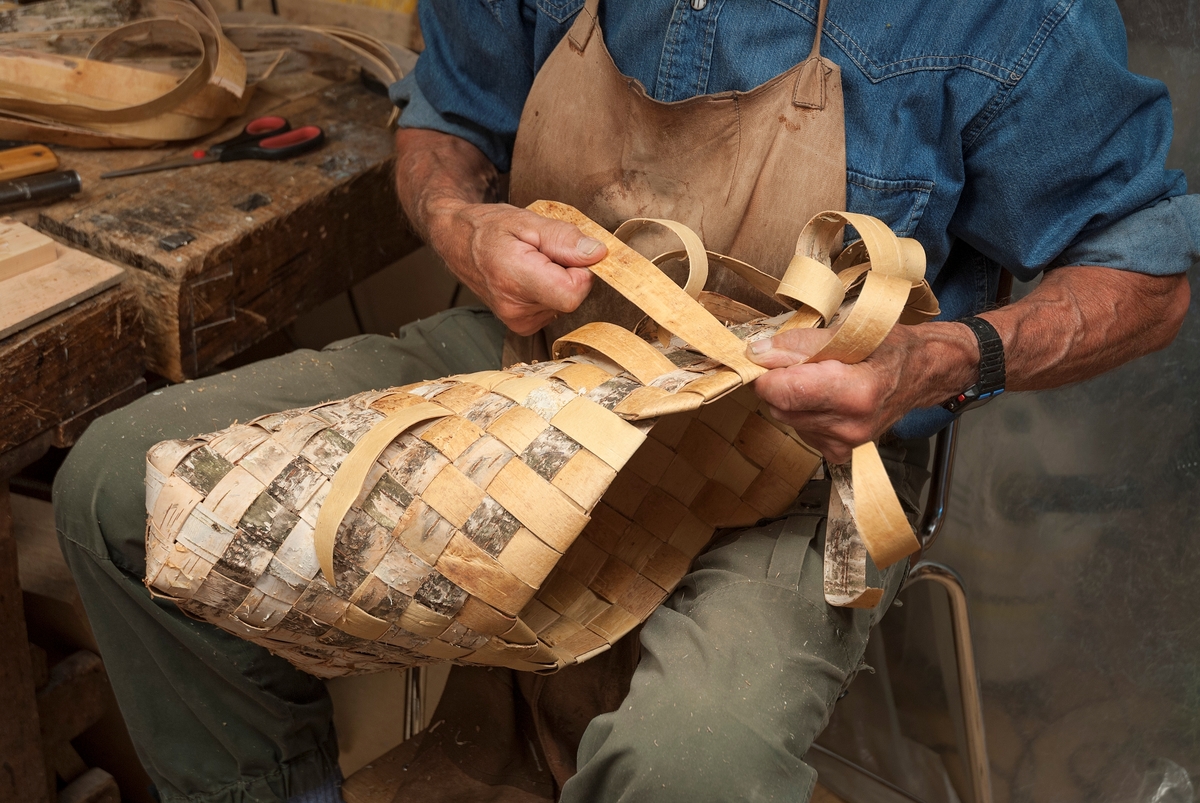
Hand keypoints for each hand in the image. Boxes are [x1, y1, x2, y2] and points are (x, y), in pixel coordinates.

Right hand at [427, 201, 607, 335]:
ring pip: (564, 301)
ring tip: (531, 262)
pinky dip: (548, 290)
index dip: (580, 270)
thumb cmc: (488, 227)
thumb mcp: (527, 221)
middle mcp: (515, 308)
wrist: (456, 242)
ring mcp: (517, 320)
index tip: (566, 252)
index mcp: (514, 279)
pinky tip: (528, 276)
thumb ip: (563, 239)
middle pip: (571, 296)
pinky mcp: (521, 325)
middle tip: (542, 252)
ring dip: (556, 279)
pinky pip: (554, 307)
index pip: (573, 293)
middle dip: (567, 271)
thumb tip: (597, 254)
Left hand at [747, 323, 974, 462]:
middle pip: (780, 407)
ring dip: (792, 398)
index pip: (783, 391)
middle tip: (804, 363)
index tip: (770, 356)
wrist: (922, 374)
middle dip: (780, 383)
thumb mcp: (850, 332)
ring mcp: (845, 444)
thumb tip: (757, 352)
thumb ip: (799, 343)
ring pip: (786, 419)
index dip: (767, 373)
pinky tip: (827, 400)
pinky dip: (804, 412)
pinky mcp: (839, 453)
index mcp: (855, 392)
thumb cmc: (890, 347)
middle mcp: (850, 426)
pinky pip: (800, 430)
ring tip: (822, 380)